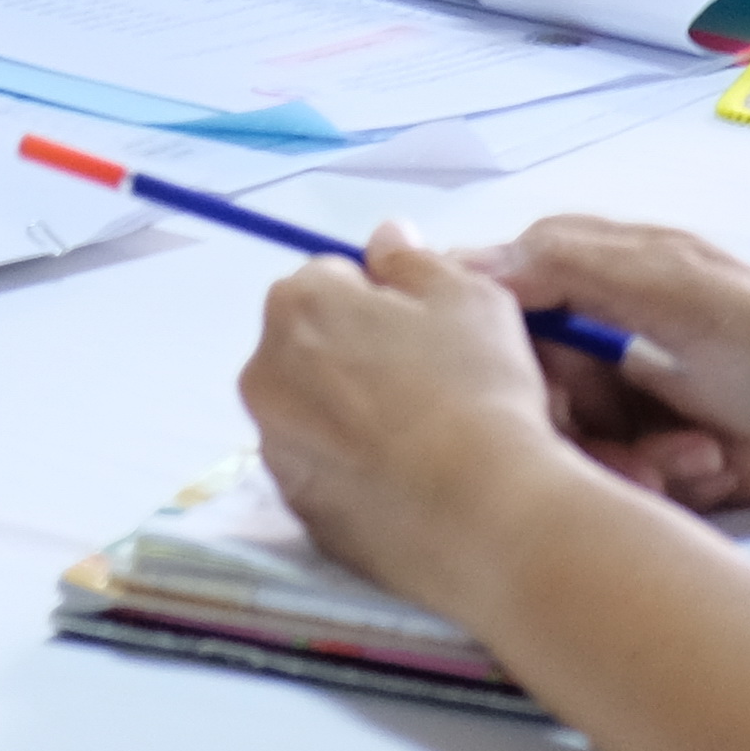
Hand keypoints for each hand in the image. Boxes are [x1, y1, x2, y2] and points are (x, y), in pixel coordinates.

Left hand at [238, 223, 607, 617]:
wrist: (486, 513)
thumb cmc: (477, 388)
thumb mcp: (467, 296)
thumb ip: (412, 259)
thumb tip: (385, 237)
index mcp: (296, 305)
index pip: (331, 279)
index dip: (384, 301)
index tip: (428, 334)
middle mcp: (263, 371)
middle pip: (311, 345)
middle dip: (356, 355)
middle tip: (429, 386)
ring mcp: (274, 446)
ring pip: (313, 410)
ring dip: (350, 414)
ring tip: (422, 440)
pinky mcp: (296, 506)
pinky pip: (324, 470)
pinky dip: (352, 470)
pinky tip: (406, 482)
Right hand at [459, 215, 749, 511]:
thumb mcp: (662, 281)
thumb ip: (564, 264)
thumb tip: (458, 264)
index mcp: (571, 276)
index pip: (485, 315)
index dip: (497, 359)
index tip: (547, 392)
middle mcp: (575, 338)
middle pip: (517, 395)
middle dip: (576, 429)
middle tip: (628, 443)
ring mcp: (605, 399)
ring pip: (562, 449)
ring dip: (627, 461)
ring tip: (692, 455)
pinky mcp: (633, 454)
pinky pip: (607, 481)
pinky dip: (659, 479)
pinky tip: (707, 463)